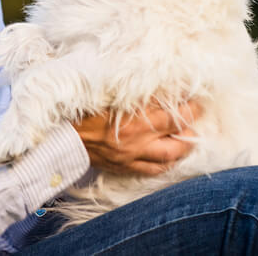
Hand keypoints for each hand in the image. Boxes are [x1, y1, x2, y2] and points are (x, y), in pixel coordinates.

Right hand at [72, 99, 200, 175]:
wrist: (61, 134)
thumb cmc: (84, 108)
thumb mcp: (111, 93)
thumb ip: (137, 92)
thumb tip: (160, 86)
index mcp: (136, 121)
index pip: (176, 116)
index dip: (191, 108)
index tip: (197, 101)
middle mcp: (138, 142)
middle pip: (178, 141)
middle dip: (190, 130)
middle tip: (194, 118)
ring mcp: (132, 158)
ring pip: (168, 159)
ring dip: (181, 149)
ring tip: (187, 138)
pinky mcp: (124, 167)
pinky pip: (151, 170)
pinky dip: (164, 164)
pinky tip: (169, 157)